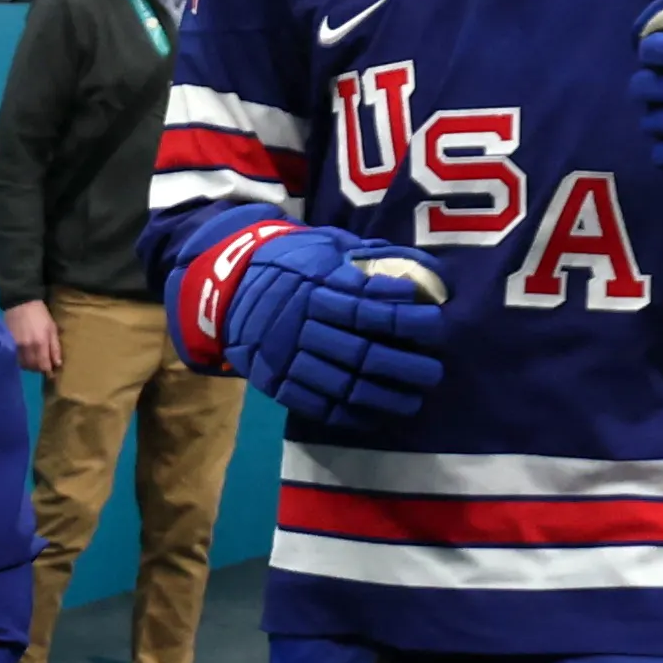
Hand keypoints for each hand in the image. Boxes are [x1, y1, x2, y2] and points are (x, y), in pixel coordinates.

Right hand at [1, 295, 62, 376]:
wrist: (20, 302)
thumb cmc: (40, 314)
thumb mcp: (52, 328)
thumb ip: (55, 347)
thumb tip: (57, 364)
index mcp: (40, 343)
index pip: (43, 366)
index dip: (48, 371)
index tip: (51, 372)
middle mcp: (27, 347)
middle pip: (32, 367)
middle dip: (39, 368)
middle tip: (43, 364)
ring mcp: (15, 346)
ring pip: (23, 365)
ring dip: (29, 366)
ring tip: (34, 360)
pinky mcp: (8, 344)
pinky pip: (15, 358)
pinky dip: (21, 360)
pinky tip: (25, 355)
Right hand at [210, 225, 447, 430]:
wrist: (228, 287)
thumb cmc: (289, 262)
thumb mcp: (326, 245)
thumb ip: (370, 257)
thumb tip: (424, 271)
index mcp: (317, 287)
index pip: (368, 308)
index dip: (405, 319)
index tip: (434, 324)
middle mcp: (302, 324)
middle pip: (360, 352)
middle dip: (403, 366)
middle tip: (433, 373)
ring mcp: (286, 356)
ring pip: (341, 384)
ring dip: (382, 397)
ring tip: (412, 403)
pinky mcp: (274, 380)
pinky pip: (314, 404)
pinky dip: (347, 414)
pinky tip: (374, 417)